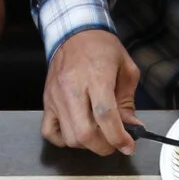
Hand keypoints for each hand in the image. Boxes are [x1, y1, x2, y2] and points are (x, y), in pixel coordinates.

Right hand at [42, 31, 140, 155]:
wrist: (75, 33)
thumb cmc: (101, 48)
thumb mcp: (126, 70)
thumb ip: (128, 101)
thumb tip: (132, 127)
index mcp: (96, 77)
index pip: (105, 115)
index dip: (118, 137)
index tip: (128, 145)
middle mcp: (72, 88)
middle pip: (84, 133)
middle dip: (103, 147)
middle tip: (114, 143)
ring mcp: (56, 97)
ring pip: (68, 137)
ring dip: (86, 144)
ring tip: (98, 134)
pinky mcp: (47, 102)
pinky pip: (49, 132)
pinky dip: (63, 139)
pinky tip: (77, 131)